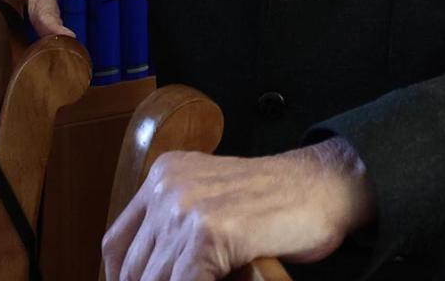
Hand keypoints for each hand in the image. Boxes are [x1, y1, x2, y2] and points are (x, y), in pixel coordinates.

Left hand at [102, 137, 374, 280]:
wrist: (327, 187)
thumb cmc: (281, 203)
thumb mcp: (216, 203)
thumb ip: (180, 228)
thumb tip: (152, 275)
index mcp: (165, 175)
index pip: (117, 242)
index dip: (121, 278)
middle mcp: (168, 186)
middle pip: (133, 266)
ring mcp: (187, 208)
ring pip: (154, 280)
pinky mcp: (209, 232)